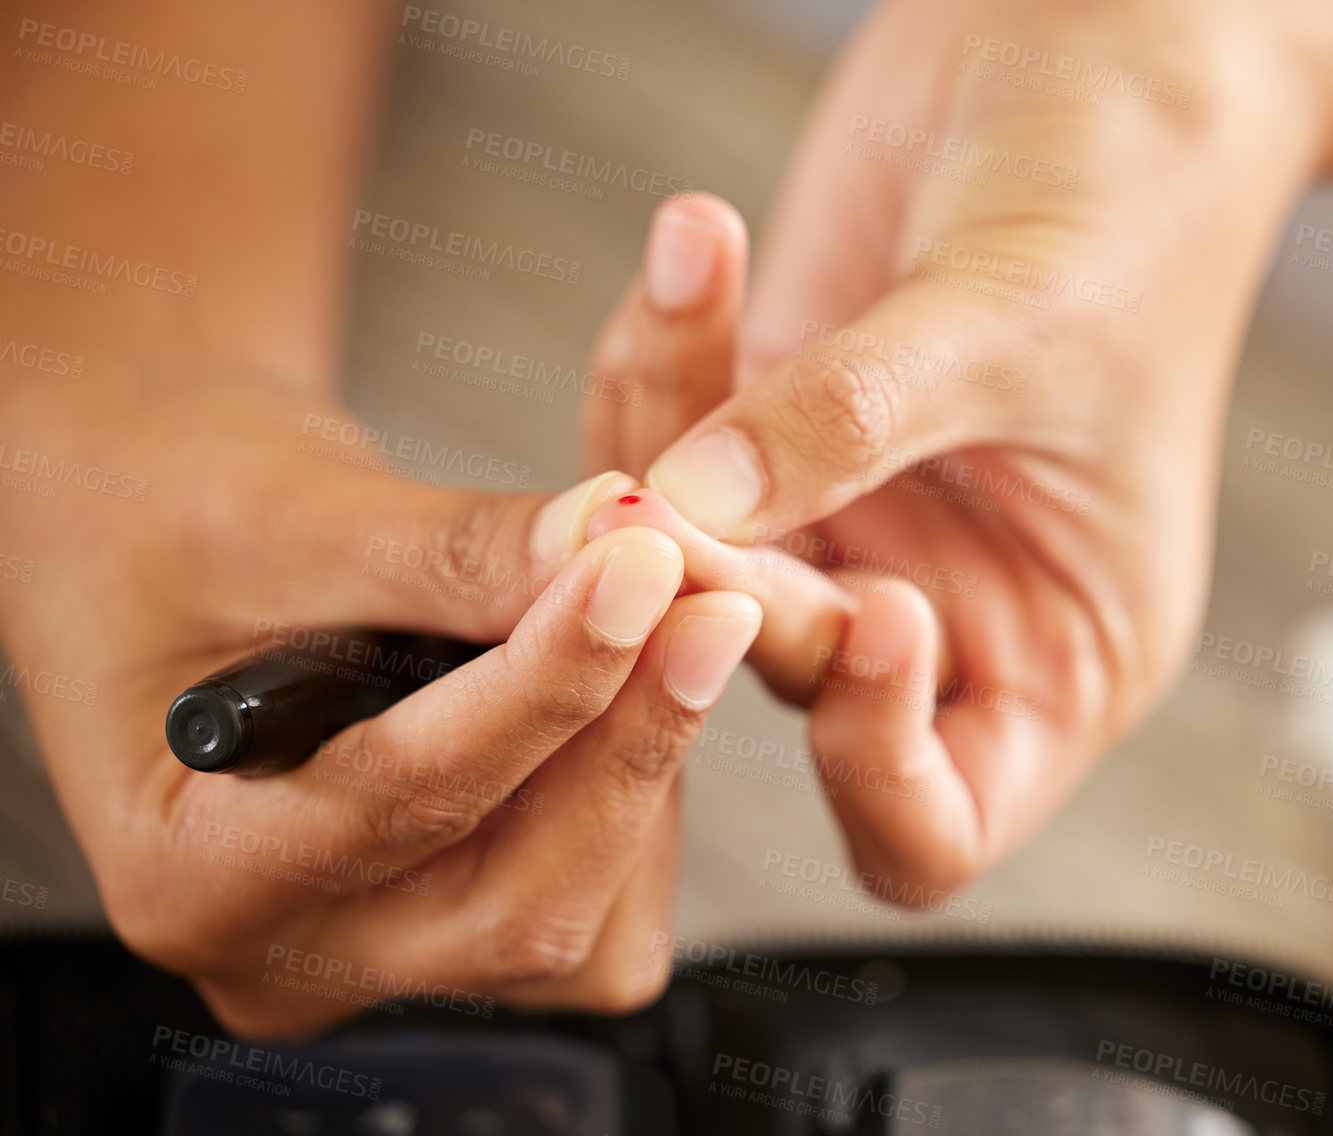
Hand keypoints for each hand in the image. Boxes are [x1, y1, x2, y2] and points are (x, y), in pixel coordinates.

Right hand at [0, 369, 757, 1035]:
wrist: (158, 528)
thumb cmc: (171, 520)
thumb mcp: (293, 514)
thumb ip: (462, 550)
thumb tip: (622, 542)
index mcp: (190, 871)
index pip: (403, 797)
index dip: (550, 681)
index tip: (649, 569)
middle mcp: (291, 949)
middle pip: (520, 901)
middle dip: (628, 740)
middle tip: (707, 595)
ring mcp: (384, 953)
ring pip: (581, 913)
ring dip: (643, 762)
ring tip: (664, 619)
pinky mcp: (462, 922)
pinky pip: (599, 896)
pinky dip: (634, 785)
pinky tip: (628, 681)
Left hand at [591, 5, 1319, 894]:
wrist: (1099, 53)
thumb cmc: (1139, 196)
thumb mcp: (1017, 325)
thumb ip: (853, 427)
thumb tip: (692, 510)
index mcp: (1060, 647)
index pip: (938, 816)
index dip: (876, 762)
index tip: (867, 616)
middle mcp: (945, 608)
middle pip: (791, 686)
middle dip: (733, 592)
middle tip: (694, 485)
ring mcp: (847, 521)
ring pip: (697, 569)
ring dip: (658, 455)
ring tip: (692, 307)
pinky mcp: (770, 430)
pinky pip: (664, 445)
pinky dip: (656, 359)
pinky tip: (692, 249)